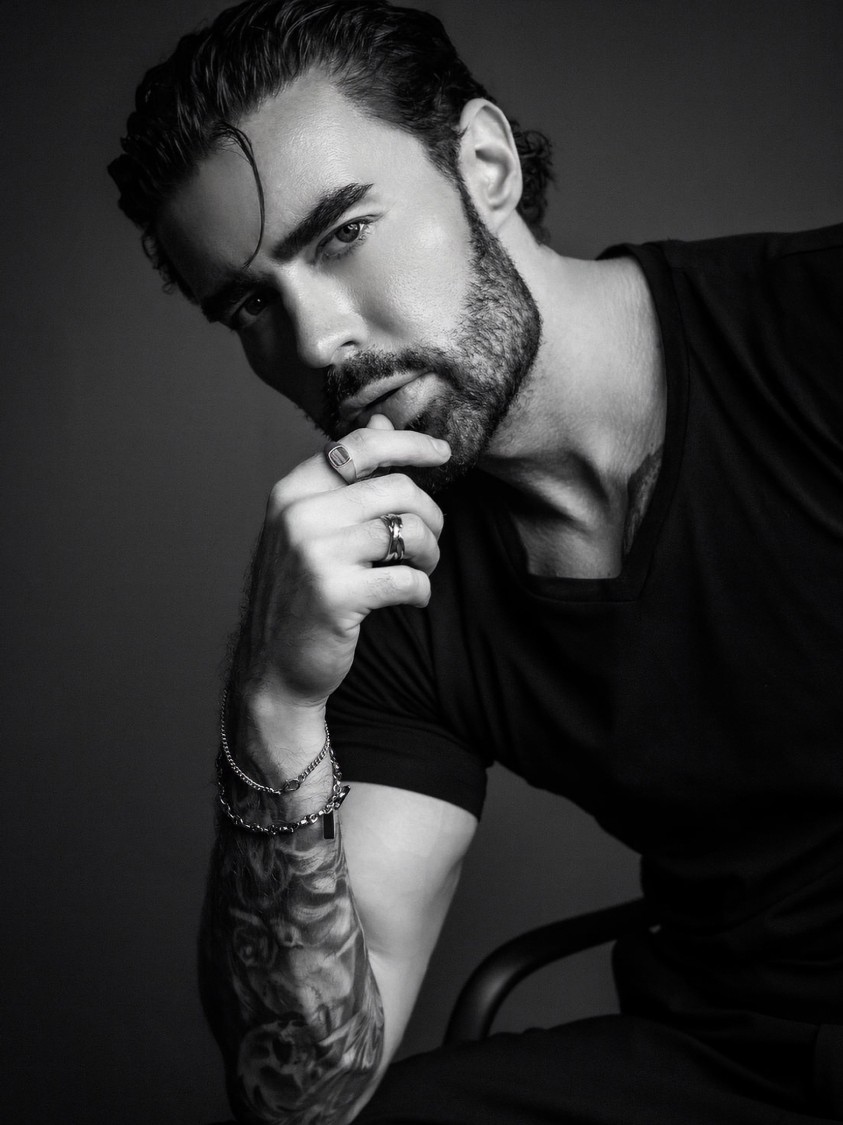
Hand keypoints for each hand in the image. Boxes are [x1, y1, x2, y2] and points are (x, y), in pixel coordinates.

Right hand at [235, 415, 450, 727]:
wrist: (272, 666)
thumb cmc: (299, 592)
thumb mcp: (311, 527)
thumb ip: (345, 477)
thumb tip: (380, 422)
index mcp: (293, 491)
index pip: (360, 446)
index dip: (410, 444)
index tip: (442, 454)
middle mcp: (300, 515)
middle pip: (397, 489)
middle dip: (429, 515)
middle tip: (429, 540)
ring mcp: (316, 554)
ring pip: (408, 531)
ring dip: (430, 553)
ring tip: (422, 569)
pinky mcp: (338, 595)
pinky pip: (409, 578)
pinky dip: (421, 590)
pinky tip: (413, 598)